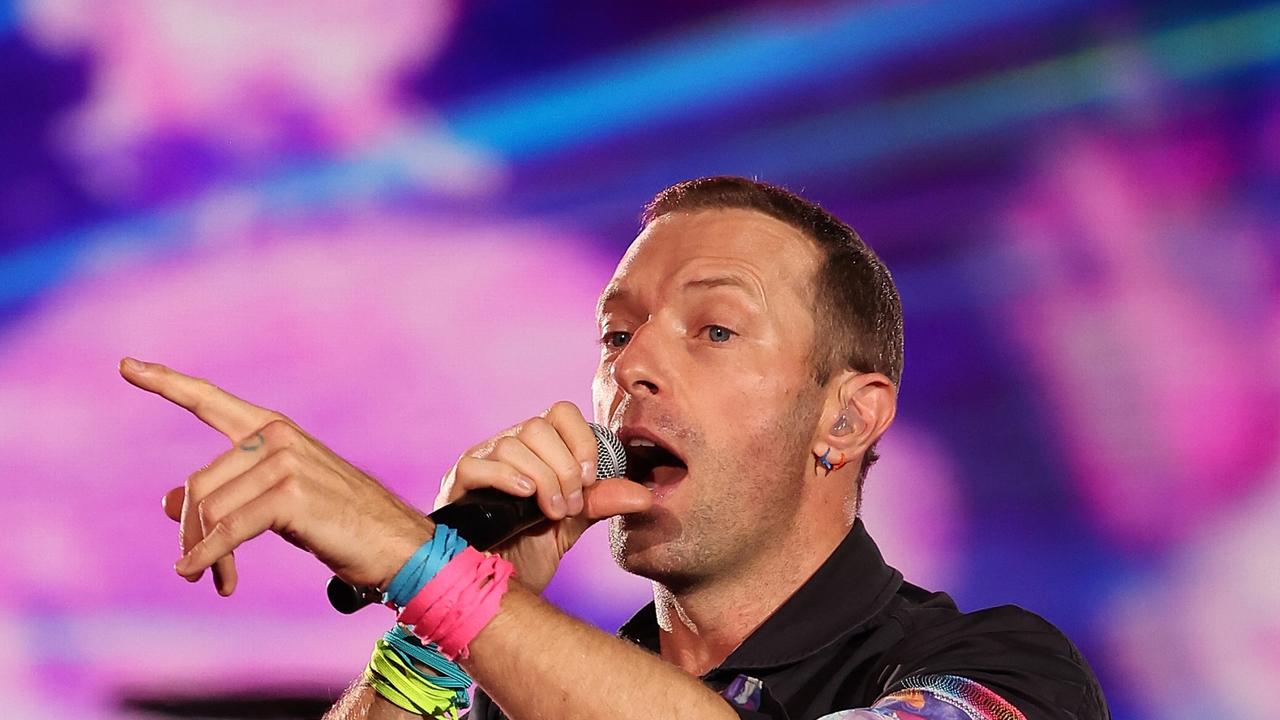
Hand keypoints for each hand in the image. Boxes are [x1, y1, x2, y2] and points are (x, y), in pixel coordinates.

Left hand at [122, 357, 430, 594]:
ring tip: (213, 578)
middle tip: (192, 567)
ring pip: (210, 510)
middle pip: (200, 484)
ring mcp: (286, 463)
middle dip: (191, 531)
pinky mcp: (291, 496)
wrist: (396, 544)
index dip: (165, 383)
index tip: (126, 366)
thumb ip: (226, 494)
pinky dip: (210, 557)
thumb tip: (168, 504)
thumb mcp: (275, 502)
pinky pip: (229, 531)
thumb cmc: (340, 523)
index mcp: (274, 430)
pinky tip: (203, 575)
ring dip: (203, 553)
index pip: (210, 401)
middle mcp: (277, 437)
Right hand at [438, 401, 651, 591]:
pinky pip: (477, 465)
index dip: (582, 441)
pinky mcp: (455, 486)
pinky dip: (506, 477)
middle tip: (569, 506)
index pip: (561, 413)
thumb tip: (644, 494)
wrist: (496, 592)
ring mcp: (478, 464)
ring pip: (512, 444)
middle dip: (564, 467)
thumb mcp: (573, 524)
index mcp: (535, 449)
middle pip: (538, 426)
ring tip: (551, 513)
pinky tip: (525, 497)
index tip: (592, 479)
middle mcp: (505, 448)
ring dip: (542, 479)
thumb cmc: (528, 553)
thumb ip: (601, 502)